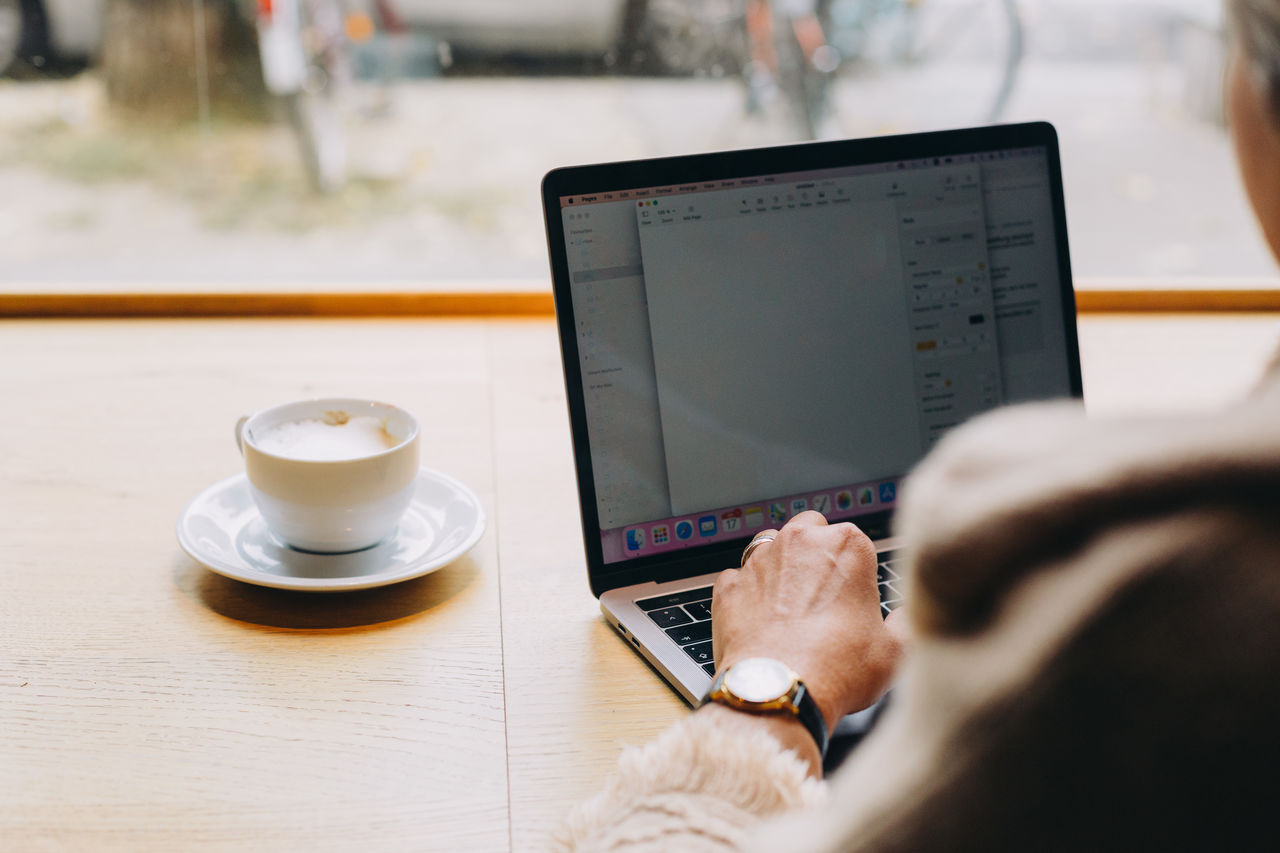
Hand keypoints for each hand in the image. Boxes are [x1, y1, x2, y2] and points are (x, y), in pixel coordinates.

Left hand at [711, 512, 905, 732]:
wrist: (779, 691)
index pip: (854, 540)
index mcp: (846, 545)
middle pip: (810, 530)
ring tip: (790, 609)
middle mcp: (800, 541)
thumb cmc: (837, 669)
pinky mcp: (728, 586)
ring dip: (780, 569)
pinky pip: (738, 580)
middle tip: (823, 595)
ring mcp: (759, 561)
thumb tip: (902, 622)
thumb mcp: (894, 651)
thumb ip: (902, 625)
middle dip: (815, 554)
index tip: (856, 596)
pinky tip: (759, 622)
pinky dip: (747, 595)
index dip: (855, 570)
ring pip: (770, 549)